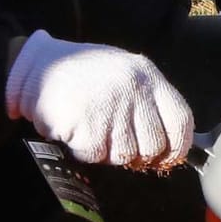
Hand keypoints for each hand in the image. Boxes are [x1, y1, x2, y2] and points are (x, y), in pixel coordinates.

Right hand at [6, 30, 194, 167]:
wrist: (39, 63)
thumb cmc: (84, 74)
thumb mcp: (124, 75)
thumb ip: (147, 103)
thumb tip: (165, 147)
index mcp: (147, 76)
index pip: (180, 120)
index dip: (177, 146)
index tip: (167, 157)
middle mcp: (134, 90)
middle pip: (153, 145)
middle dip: (136, 153)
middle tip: (115, 142)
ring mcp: (112, 107)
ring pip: (124, 155)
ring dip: (106, 151)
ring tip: (91, 128)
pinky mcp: (87, 124)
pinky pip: (94, 155)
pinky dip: (83, 150)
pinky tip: (75, 130)